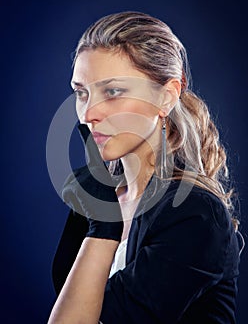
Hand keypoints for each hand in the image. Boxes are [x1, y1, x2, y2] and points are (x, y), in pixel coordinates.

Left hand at [62, 124, 122, 240]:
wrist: (109, 222)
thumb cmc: (107, 209)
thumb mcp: (103, 192)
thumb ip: (92, 183)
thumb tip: (77, 184)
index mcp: (101, 171)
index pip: (92, 151)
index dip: (86, 137)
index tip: (81, 125)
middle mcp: (94, 170)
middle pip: (75, 178)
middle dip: (77, 190)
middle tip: (92, 200)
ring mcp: (86, 176)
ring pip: (70, 186)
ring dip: (74, 196)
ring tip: (89, 203)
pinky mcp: (78, 184)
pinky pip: (67, 192)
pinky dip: (71, 201)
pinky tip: (82, 204)